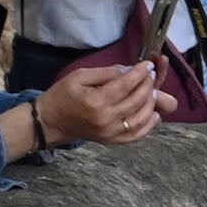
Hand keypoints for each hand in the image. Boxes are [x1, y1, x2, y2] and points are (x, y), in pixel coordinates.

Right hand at [40, 59, 165, 148]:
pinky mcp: (112, 141)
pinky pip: (136, 135)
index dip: (139, 73)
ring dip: (151, 104)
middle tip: (150, 75)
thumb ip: (105, 73)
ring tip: (152, 91)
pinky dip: (149, 125)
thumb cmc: (62, 96)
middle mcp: (105, 119)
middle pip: (136, 101)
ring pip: (141, 119)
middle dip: (147, 85)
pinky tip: (154, 114)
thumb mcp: (79, 76)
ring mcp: (110, 133)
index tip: (147, 65)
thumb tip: (128, 70)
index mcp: (96, 101)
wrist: (51, 121)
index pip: (125, 85)